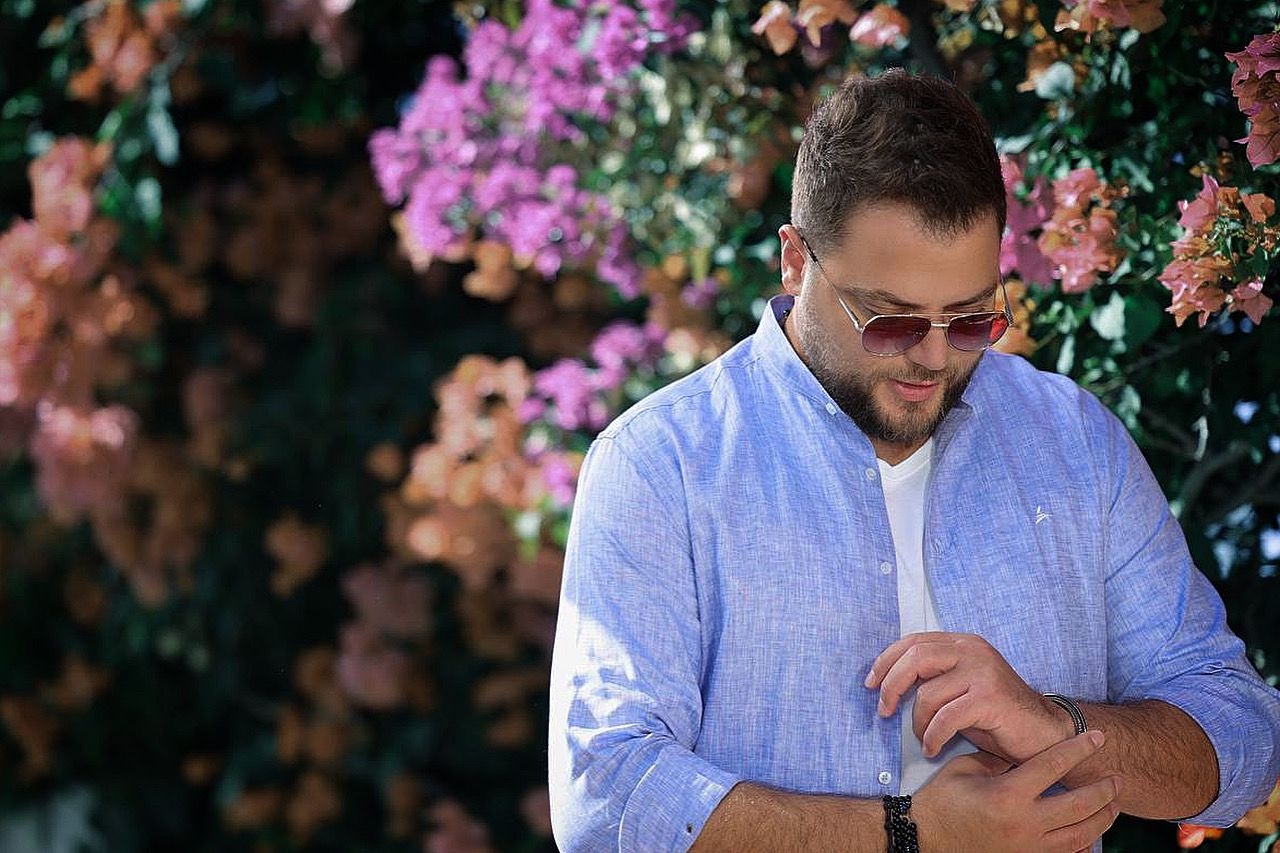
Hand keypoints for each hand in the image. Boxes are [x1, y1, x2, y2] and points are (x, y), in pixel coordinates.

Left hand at [866, 632, 1074, 763]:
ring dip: (917, 722)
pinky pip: (945, 718)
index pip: (914, 641)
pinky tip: (933, 748)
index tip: (871, 683)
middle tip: (883, 710)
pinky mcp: (990, 698)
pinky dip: (933, 736)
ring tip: (923, 738)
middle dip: (891, 685)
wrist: (1046, 734)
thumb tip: (889, 685)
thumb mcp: (962, 688)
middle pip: (915, 657)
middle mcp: (973, 650)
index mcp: (963, 643)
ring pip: (928, 693)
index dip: (886, 660)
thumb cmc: (998, 716)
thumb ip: (934, 678)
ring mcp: (983, 672)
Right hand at [912, 732, 1119, 852]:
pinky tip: (1091, 834)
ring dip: (1102, 819)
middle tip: (1117, 779)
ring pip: (1081, 835)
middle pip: (1080, 805)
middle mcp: (1024, 822)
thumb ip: (998, 760)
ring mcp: (1028, 847)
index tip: (1096, 738)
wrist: (926, 838)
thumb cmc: (941, 801)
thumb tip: (1022, 755)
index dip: (1078, 749)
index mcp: (1008, 794)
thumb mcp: (965, 769)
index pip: (1054, 766)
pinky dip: (1083, 845)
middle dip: (1104, 791)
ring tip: (1113, 806)